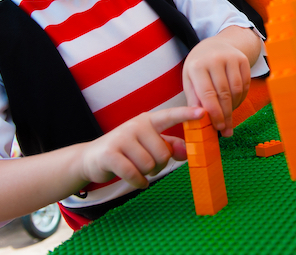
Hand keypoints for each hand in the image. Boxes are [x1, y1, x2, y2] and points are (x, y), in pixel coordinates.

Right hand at [80, 106, 202, 188]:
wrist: (92, 158)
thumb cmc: (128, 150)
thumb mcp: (150, 144)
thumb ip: (170, 145)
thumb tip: (189, 151)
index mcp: (149, 120)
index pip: (171, 116)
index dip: (187, 114)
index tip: (203, 112)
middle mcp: (136, 125)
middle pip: (163, 153)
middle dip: (159, 165)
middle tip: (148, 164)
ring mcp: (122, 138)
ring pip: (149, 165)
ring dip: (147, 173)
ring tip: (138, 168)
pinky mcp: (110, 154)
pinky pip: (134, 174)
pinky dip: (138, 182)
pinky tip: (137, 180)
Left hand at [182, 31, 251, 136]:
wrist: (214, 46)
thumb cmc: (199, 67)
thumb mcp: (190, 80)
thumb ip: (194, 99)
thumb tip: (200, 119)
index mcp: (197, 66)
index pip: (208, 94)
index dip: (214, 113)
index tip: (218, 127)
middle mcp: (214, 59)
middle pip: (224, 94)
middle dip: (225, 114)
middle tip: (225, 128)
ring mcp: (230, 58)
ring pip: (237, 90)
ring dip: (234, 107)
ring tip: (229, 115)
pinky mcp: (242, 59)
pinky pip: (245, 84)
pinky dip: (241, 98)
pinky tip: (235, 103)